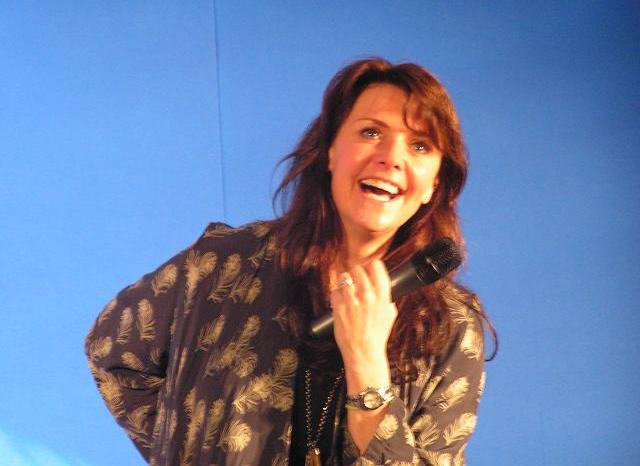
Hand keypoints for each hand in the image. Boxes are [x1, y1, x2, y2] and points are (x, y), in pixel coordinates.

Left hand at [330, 260, 397, 382]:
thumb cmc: (376, 335)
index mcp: (382, 296)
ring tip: (347, 288)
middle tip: (356, 278)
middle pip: (358, 269)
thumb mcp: (389, 315)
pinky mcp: (338, 307)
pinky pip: (334, 291)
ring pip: (344, 277)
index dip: (371, 265)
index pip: (376, 266)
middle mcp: (367, 295)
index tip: (369, 267)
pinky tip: (341, 301)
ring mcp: (351, 300)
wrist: (363, 351)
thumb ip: (387, 299)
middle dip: (356, 272)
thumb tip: (383, 289)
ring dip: (344, 281)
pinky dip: (337, 294)